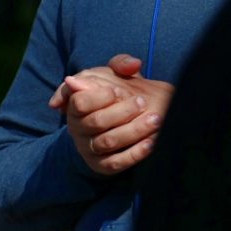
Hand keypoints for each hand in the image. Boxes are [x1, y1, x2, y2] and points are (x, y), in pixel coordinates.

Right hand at [48, 54, 173, 175]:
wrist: (116, 123)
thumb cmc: (114, 94)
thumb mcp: (114, 75)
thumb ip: (121, 64)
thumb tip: (132, 64)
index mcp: (74, 106)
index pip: (79, 102)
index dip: (100, 97)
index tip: (118, 91)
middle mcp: (77, 129)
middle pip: (96, 121)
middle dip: (122, 111)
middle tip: (143, 102)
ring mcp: (88, 149)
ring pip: (108, 142)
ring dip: (133, 131)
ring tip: (156, 120)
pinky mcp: (101, 166)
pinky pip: (116, 163)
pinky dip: (135, 153)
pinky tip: (152, 143)